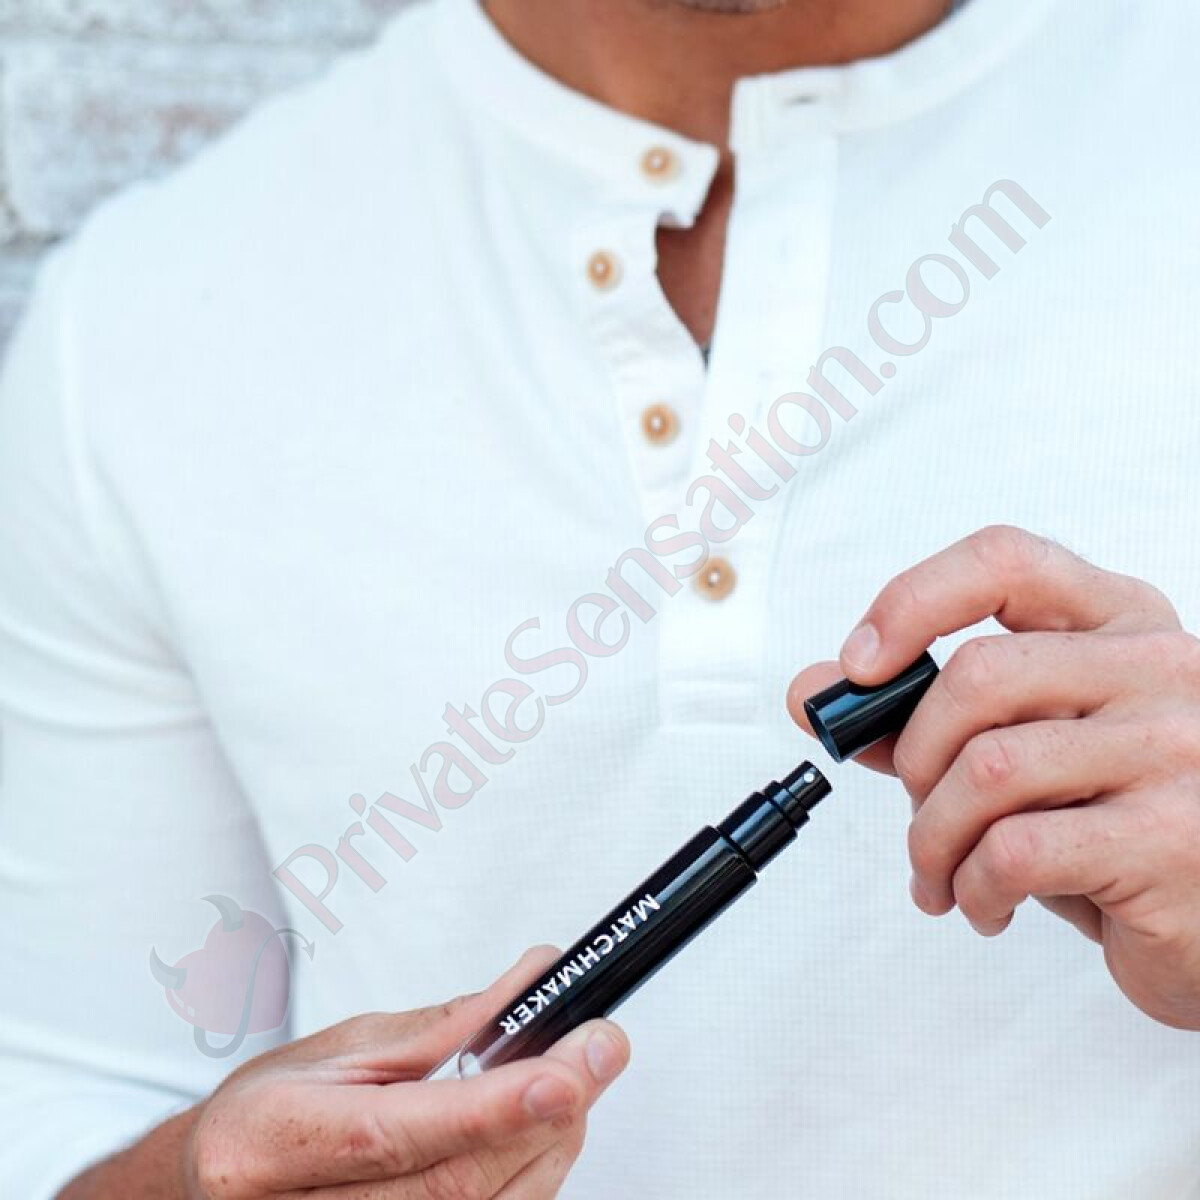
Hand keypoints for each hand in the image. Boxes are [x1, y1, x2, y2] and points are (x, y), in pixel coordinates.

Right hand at [186, 947, 628, 1197]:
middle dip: (545, 1117)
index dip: (493, 1108)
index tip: (566, 1069)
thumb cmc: (268, 1119)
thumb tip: (529, 983)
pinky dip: (525, 1184)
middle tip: (598, 1052)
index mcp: (273, 1144)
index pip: (400, 1134)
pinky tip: (536, 1139)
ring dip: (547, 1149)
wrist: (215, 1188)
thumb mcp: (339, 1048)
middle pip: (454, 1187)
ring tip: (567, 1084)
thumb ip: (440, 1025)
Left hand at [788, 525, 1199, 1030]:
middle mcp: (1158, 667)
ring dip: (934, 838)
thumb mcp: (1028, 751)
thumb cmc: (1115, 824)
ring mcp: (1175, 749)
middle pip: (979, 675)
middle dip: (916, 755)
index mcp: (1119, 621)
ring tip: (942, 874)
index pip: (1005, 561)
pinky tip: (984, 904)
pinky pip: (1015, 850)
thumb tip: (813, 693)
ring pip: (987, 770)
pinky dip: (972, 886)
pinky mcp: (1170, 838)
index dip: (914, 600)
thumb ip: (922, 716)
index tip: (861, 664)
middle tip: (919, 806)